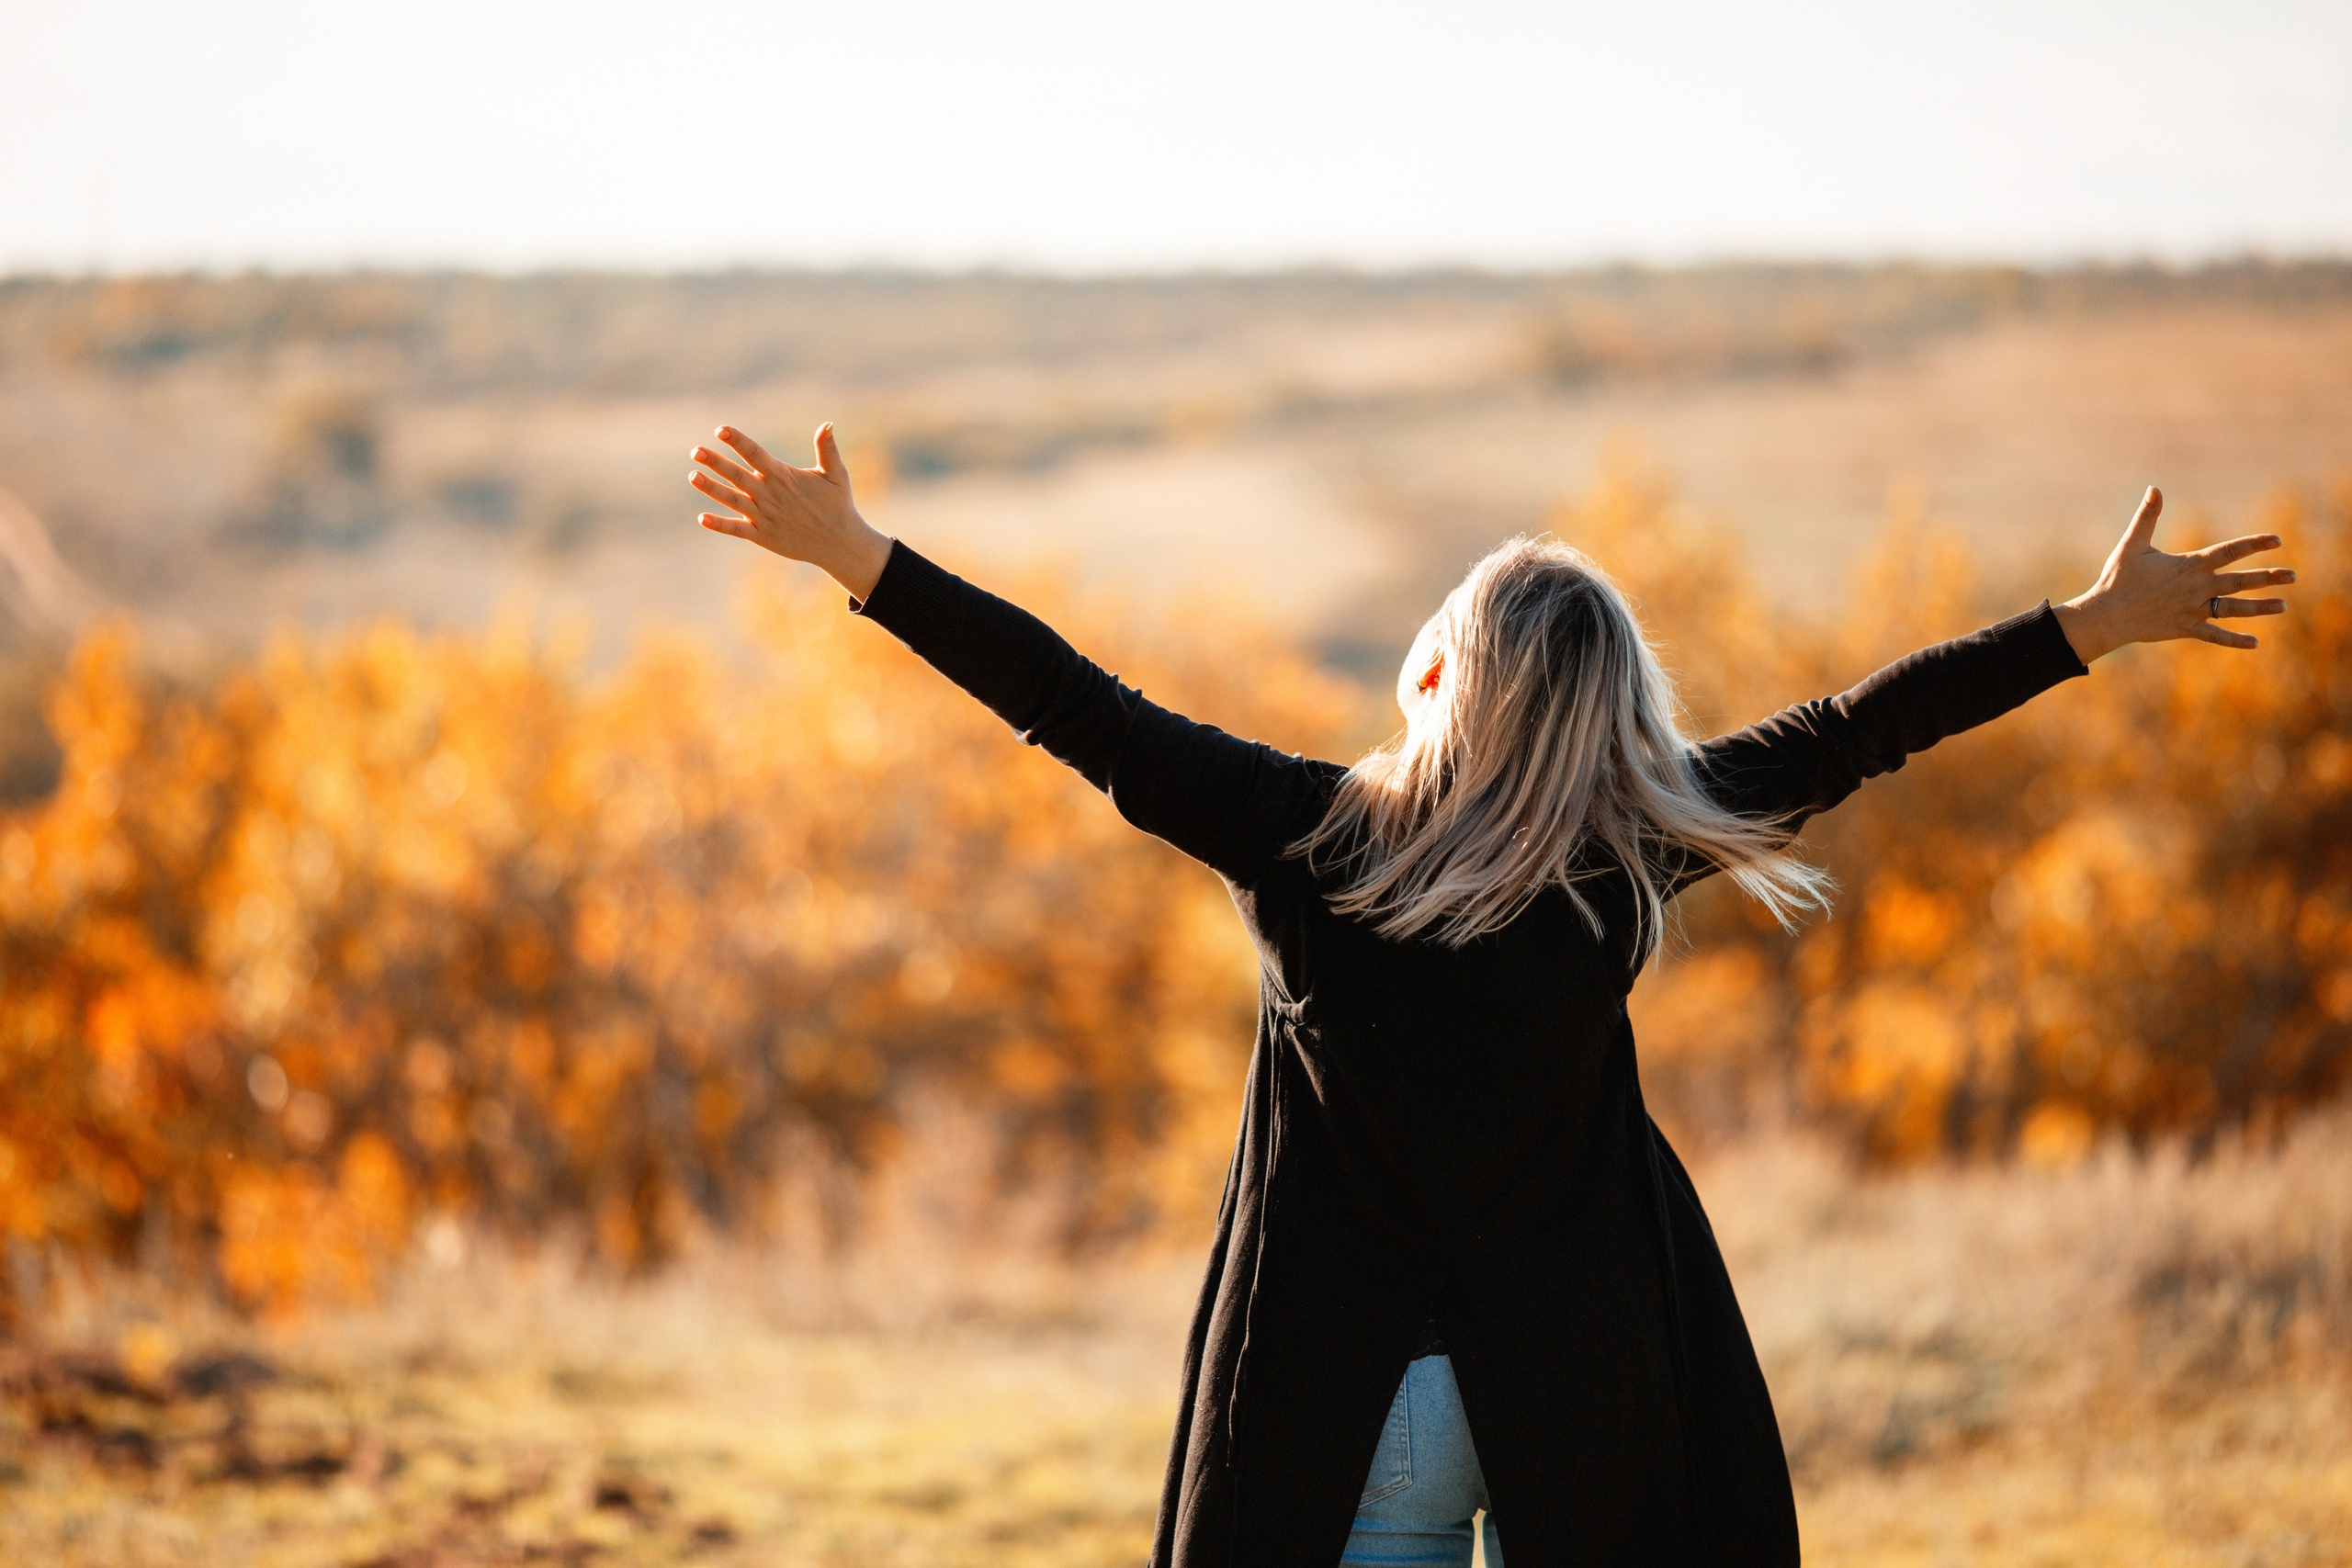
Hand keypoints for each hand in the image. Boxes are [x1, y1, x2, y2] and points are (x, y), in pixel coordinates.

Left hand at [690, 423, 892, 600]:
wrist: (839, 543)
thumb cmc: (837, 505)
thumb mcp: (836, 474)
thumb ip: (827, 449)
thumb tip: (828, 423)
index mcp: (783, 477)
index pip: (756, 454)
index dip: (738, 441)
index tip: (720, 430)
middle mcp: (770, 495)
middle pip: (738, 475)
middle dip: (716, 463)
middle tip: (696, 451)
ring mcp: (764, 516)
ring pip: (732, 500)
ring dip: (711, 488)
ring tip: (692, 476)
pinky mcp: (763, 536)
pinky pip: (737, 529)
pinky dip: (720, 525)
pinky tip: (702, 518)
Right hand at [2052, 487, 2293, 663]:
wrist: (2106, 616)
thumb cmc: (2117, 578)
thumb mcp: (2133, 544)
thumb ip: (2147, 516)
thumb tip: (2154, 488)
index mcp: (2190, 565)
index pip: (2229, 552)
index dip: (2254, 544)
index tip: (2277, 540)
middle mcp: (2198, 588)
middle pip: (2241, 582)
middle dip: (2268, 577)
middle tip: (2293, 576)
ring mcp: (2193, 610)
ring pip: (2234, 609)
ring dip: (2260, 608)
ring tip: (2283, 605)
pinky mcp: (2185, 628)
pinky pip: (2215, 636)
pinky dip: (2234, 640)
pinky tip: (2254, 643)